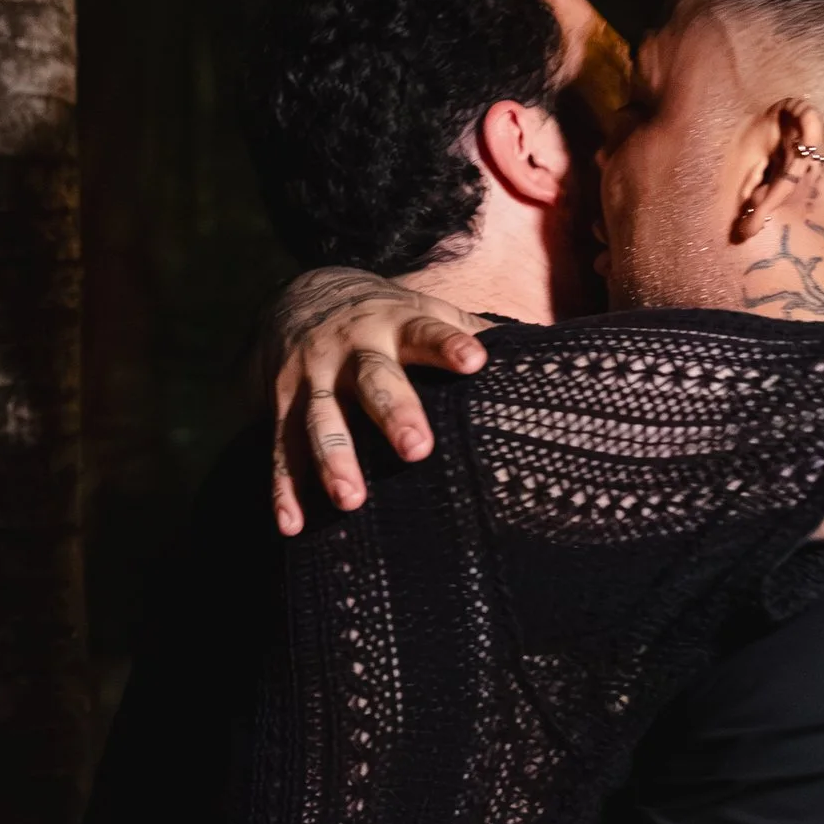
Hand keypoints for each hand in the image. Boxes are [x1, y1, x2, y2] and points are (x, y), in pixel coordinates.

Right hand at [264, 266, 489, 533]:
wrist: (299, 297)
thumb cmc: (384, 319)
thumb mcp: (422, 313)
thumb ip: (469, 332)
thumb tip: (543, 353)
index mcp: (394, 325)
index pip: (426, 333)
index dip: (449, 346)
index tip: (474, 361)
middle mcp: (350, 349)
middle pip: (372, 380)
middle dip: (393, 413)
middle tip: (417, 449)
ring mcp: (311, 378)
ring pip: (320, 419)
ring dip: (334, 459)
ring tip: (351, 499)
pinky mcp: (280, 404)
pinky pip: (281, 450)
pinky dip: (284, 489)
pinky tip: (292, 525)